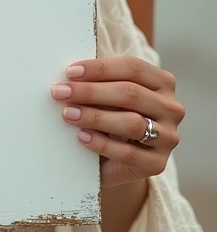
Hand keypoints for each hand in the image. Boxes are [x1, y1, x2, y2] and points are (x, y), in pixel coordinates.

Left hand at [51, 56, 183, 186]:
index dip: (100, 68)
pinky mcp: (158, 164)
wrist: (117, 159)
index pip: (133, 68)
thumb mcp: (110, 95)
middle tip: (61, 92)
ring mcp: (168, 137)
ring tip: (68, 114)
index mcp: (162, 83)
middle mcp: (171, 108)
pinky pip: (128, 153)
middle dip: (91, 91)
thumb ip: (99, 82)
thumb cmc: (111, 115)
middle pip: (131, 93)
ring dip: (95, 117)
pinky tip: (82, 137)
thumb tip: (70, 75)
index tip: (70, 72)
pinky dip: (102, 143)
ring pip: (132, 123)